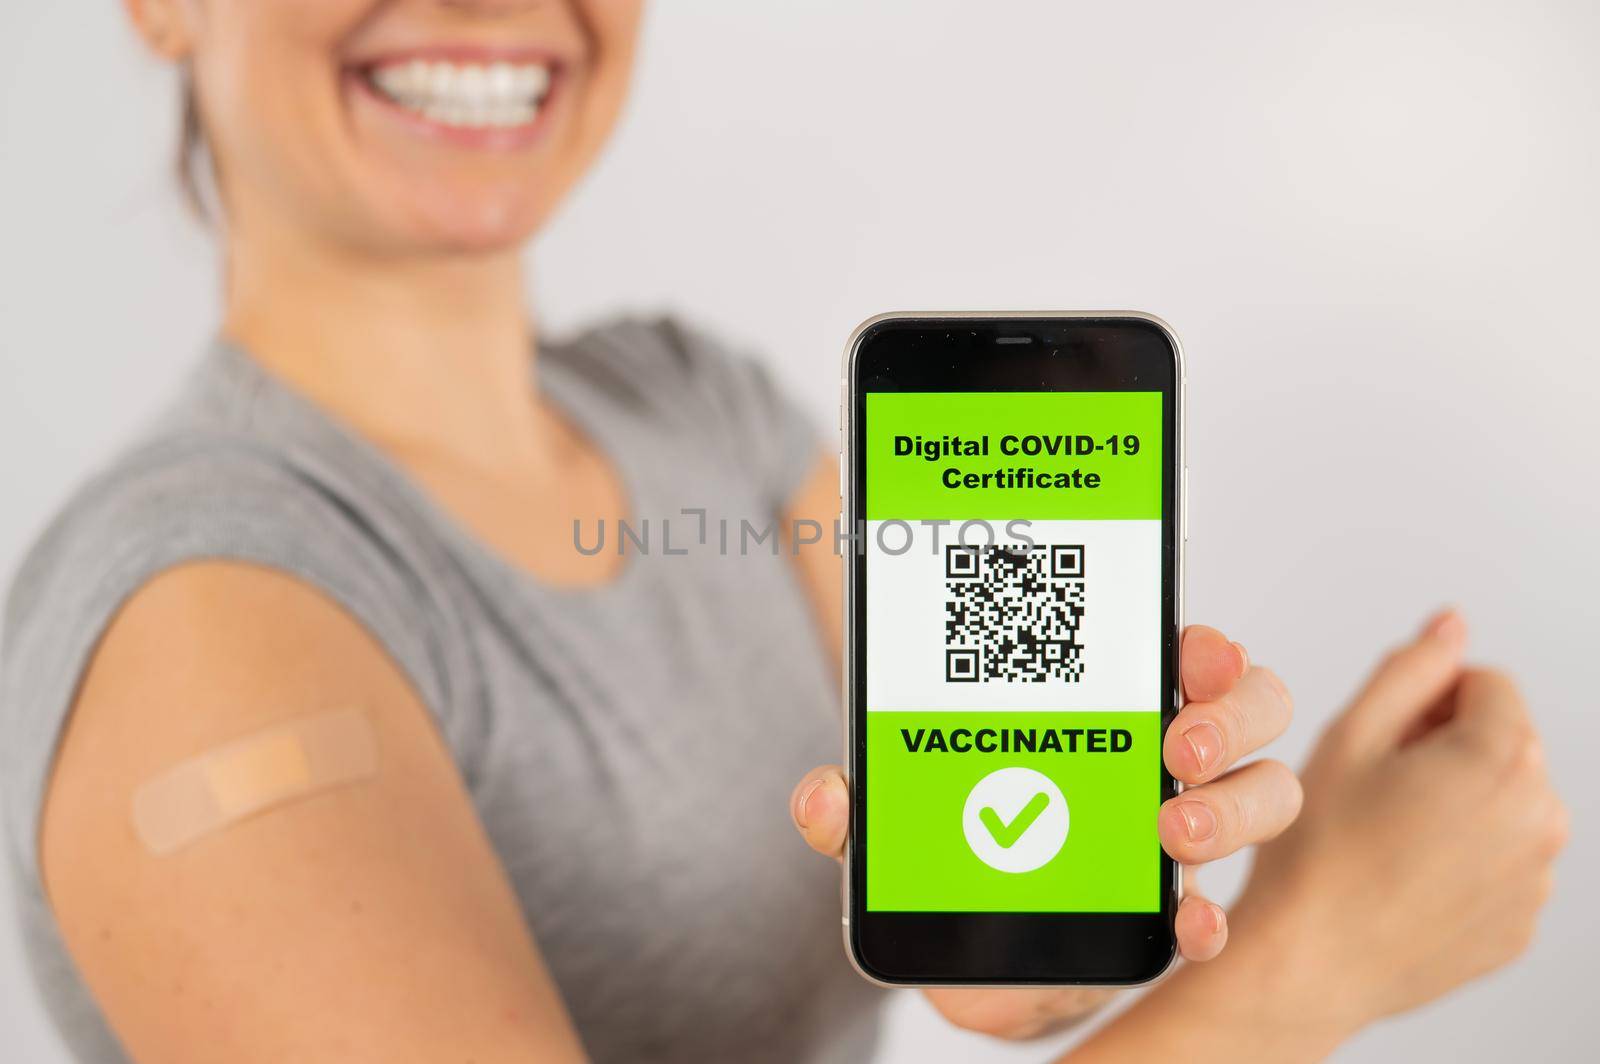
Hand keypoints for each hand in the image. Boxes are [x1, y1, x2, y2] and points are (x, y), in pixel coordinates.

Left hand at [790, 625, 1300, 1039]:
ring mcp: (1180, 826)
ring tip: (1176, 829)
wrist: (972, 936)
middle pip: (1247, 708)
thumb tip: (823, 798)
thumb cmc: (956, 838)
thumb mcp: (899, 810)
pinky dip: (1211, 917)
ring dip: (1233, 806)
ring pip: (1261, 793)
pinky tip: (1191, 924)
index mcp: (1109, 699)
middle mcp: (1163, 754)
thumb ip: (863, 804)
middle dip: (1226, 717)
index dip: (1203, 644)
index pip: (1180, 649)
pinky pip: (1218, 906)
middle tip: (1178, 742)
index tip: (1192, 648)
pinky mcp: (1175, 903)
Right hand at [1231, 610, 1567, 1034]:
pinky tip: (1403, 874)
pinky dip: (1463, 858)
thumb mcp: (1349, 735)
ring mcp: (1536, 877)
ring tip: (1387, 834)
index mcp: (1500, 759)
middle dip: (1449, 748)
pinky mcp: (1520, 922)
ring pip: (1504, 802)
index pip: (1488, 683)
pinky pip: (1501, 862)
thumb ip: (1410, 668)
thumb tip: (1451, 624)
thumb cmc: (1317, 853)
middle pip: (1505, 741)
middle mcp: (1539, 817)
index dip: (1428, 697)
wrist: (1309, 961)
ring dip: (1460, 801)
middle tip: (1377, 786)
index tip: (1384, 738)